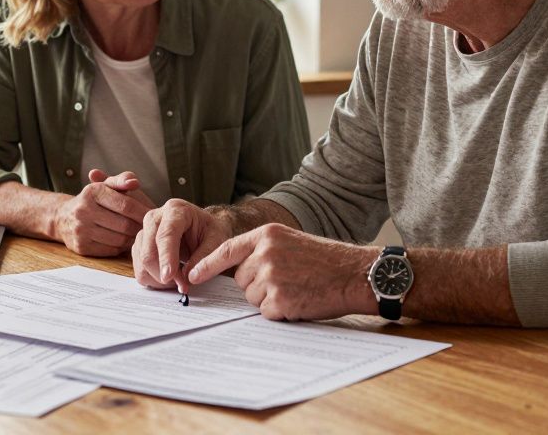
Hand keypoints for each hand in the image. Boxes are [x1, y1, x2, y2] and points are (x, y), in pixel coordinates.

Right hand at [52, 169, 154, 256]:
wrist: (63, 217)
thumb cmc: (92, 200)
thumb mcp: (106, 185)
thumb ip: (122, 180)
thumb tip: (134, 182)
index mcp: (93, 192)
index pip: (126, 205)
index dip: (142, 212)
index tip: (151, 215)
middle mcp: (83, 210)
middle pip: (124, 225)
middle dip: (138, 227)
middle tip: (146, 227)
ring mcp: (81, 230)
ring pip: (119, 240)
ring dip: (131, 238)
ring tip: (135, 233)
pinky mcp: (81, 247)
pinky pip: (111, 250)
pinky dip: (120, 247)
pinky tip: (122, 241)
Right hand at [132, 199, 232, 292]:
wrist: (203, 228)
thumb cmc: (209, 232)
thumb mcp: (216, 241)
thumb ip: (204, 258)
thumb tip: (187, 276)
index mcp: (176, 210)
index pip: (166, 234)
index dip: (166, 257)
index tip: (169, 276)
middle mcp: (155, 217)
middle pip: (148, 251)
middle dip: (163, 273)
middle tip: (182, 285)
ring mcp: (144, 231)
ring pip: (142, 262)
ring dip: (159, 279)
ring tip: (179, 281)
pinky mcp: (140, 245)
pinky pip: (139, 269)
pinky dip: (153, 280)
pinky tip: (169, 279)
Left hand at [187, 224, 375, 320]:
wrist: (354, 273)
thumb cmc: (326, 261)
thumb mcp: (291, 242)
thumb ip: (263, 251)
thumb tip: (236, 271)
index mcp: (268, 235)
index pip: (227, 250)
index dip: (207, 265)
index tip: (193, 275)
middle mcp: (265, 253)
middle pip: (241, 279)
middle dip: (257, 285)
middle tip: (288, 280)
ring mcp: (272, 277)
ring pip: (252, 297)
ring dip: (269, 299)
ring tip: (297, 288)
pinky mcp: (280, 299)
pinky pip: (266, 312)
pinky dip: (280, 312)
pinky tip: (300, 299)